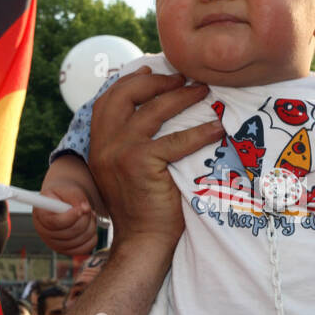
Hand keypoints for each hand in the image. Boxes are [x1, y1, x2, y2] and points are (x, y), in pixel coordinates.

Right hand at [32, 183, 96, 254]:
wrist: (63, 201)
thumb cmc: (64, 194)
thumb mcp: (67, 188)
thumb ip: (75, 196)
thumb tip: (85, 209)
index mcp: (41, 215)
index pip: (56, 222)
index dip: (72, 217)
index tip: (82, 208)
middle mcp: (44, 232)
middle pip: (71, 232)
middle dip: (85, 218)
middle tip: (87, 208)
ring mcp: (54, 244)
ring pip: (80, 240)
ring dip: (91, 226)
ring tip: (88, 215)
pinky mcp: (65, 251)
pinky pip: (85, 249)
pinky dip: (92, 237)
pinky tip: (89, 226)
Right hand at [87, 66, 220, 248]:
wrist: (142, 243)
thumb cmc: (145, 211)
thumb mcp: (129, 173)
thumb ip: (133, 147)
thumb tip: (159, 119)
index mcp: (98, 145)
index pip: (108, 100)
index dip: (130, 81)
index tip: (153, 71)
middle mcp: (104, 145)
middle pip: (124, 94)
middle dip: (155, 81)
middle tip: (182, 78)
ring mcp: (119, 152)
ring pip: (152, 110)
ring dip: (181, 97)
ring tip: (204, 91)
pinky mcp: (140, 163)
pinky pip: (176, 140)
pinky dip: (200, 132)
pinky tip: (217, 128)